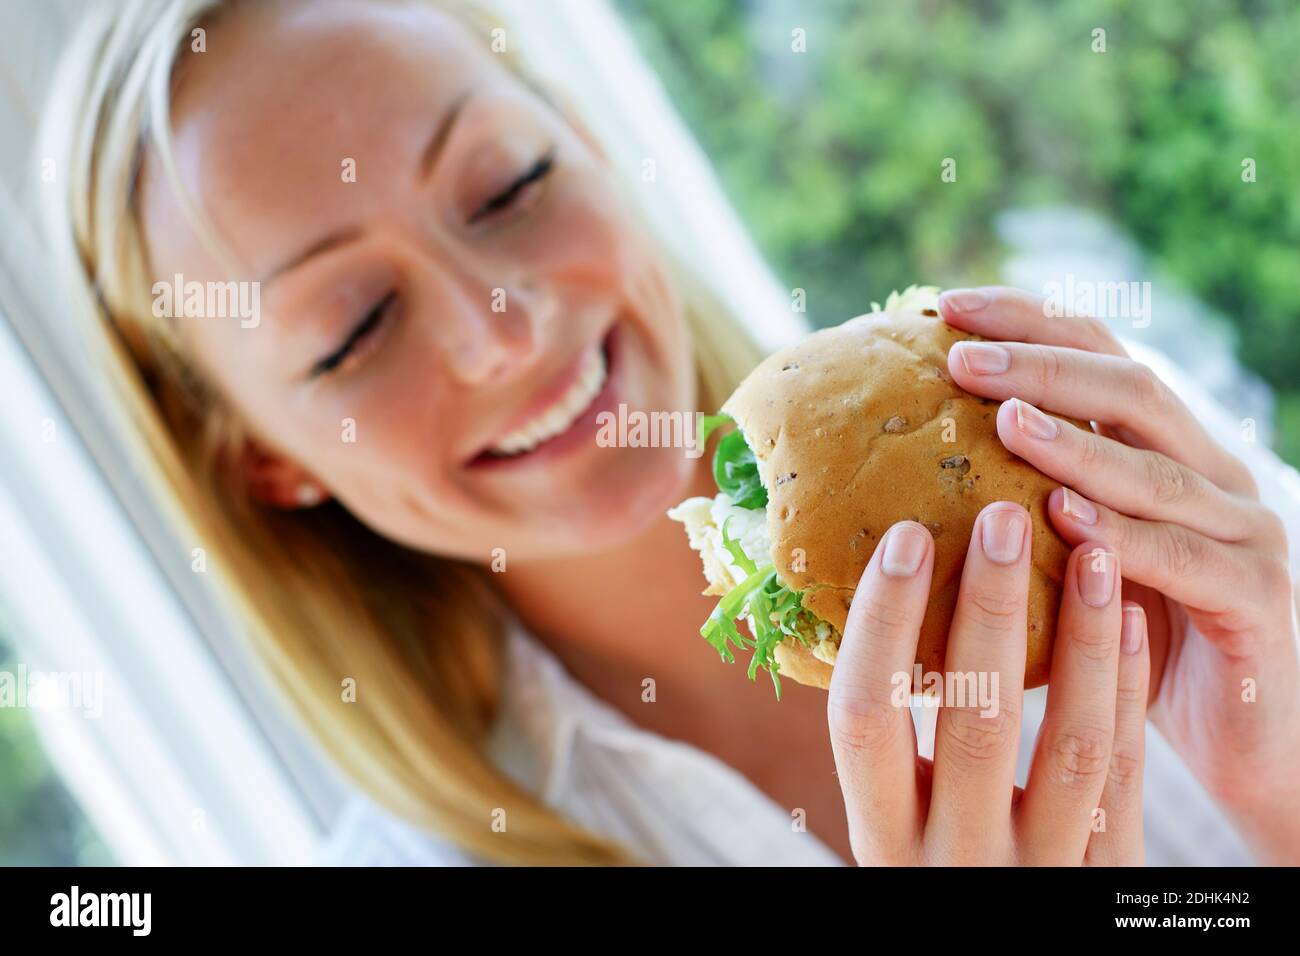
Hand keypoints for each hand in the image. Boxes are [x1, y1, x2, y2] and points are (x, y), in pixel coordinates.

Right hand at [828, 505, 1148, 864]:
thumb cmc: (931, 867)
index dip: (883, 624)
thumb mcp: (889, 821)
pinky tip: (1127, 619)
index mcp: (882, 835)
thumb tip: (867, 597)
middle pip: (976, 722)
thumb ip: (883, 741)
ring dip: (1081, 639)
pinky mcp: (1109, 875)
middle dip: (990, 610)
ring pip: (1072, 745)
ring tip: (1088, 552)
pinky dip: (1128, 689)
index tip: (906, 538)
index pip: (866, 718)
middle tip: (1002, 516)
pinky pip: (1126, 775)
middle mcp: (958, 859)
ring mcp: (1042, 869)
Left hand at [939, 285, 1299, 862]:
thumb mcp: (1068, 561)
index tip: (941, 305)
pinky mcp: (1257, 596)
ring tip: (1004, 421)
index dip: (1025, 321)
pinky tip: (1063, 518)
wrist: (1243, 735)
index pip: (1098, 355)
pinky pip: (1184, 559)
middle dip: (1041, 363)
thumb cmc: (1132, 641)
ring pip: (1155, 469)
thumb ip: (1019, 509)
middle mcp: (1209, 473)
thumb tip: (900, 474)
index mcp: (1162, 449)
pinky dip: (1122, 535)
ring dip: (1076, 441)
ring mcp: (1243, 530)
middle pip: (1129, 388)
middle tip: (958, 355)